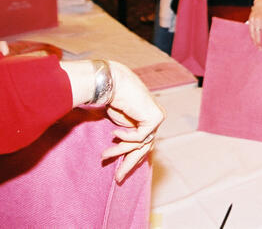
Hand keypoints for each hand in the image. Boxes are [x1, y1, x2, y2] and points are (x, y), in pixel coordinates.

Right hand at [101, 62, 164, 181]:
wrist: (114, 82)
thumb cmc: (113, 98)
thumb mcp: (119, 123)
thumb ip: (125, 135)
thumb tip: (124, 152)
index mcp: (147, 119)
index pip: (143, 144)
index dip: (131, 159)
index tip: (119, 173)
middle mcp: (155, 119)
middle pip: (145, 148)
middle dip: (129, 163)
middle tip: (118, 178)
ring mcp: (157, 118)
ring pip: (141, 144)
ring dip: (120, 151)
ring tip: (104, 155)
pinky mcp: (155, 118)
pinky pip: (140, 137)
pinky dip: (126, 137)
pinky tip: (114, 133)